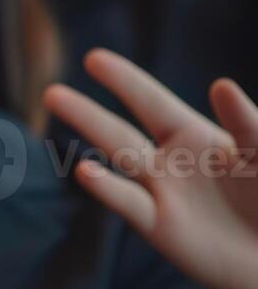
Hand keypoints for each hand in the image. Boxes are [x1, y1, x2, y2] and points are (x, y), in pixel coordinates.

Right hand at [44, 50, 257, 288]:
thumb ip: (247, 124)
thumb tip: (220, 84)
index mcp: (193, 136)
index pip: (151, 101)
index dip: (124, 81)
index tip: (94, 59)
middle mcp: (168, 162)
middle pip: (119, 131)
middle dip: (85, 112)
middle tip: (51, 92)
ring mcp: (160, 194)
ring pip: (117, 158)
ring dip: (88, 136)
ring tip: (58, 127)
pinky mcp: (160, 228)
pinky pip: (128, 204)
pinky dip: (106, 188)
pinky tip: (86, 171)